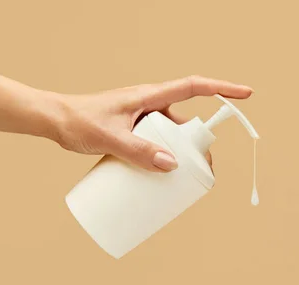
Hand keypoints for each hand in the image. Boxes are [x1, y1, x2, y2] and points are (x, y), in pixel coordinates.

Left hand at [53, 75, 252, 171]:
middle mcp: (149, 105)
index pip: (194, 87)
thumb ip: (138, 152)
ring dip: (180, 155)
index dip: (222, 89)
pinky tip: (160, 176)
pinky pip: (156, 143)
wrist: (53, 119)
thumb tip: (172, 166)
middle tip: (204, 172)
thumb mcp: (110, 138)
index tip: (245, 94)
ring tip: (181, 181)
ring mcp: (141, 118)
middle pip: (185, 123)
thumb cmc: (78, 121)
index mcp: (150, 96)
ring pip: (171, 136)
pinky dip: (163, 157)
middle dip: (199, 146)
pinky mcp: (133, 131)